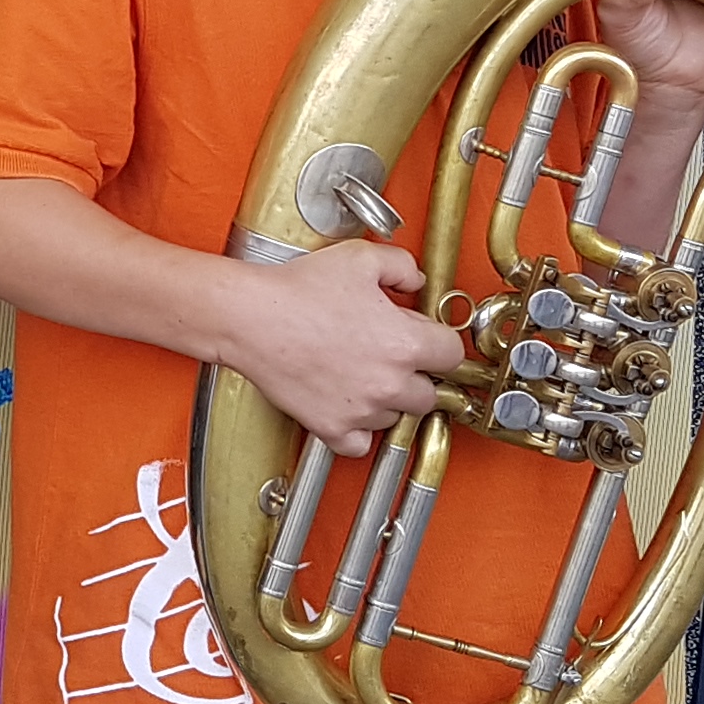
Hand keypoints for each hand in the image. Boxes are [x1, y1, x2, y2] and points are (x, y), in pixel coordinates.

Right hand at [197, 241, 462, 455]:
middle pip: (430, 394)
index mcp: (406, 343)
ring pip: (395, 418)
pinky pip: (360, 445)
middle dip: (417, 375)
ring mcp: (361, 410)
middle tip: (394, 357)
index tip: (428, 340)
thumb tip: (415, 280)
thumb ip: (402, 266)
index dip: (440, 342)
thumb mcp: (361, 258)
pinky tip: (350, 407)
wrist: (250, 317)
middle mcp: (389, 382)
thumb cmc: (298, 290)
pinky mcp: (332, 427)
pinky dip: (358, 431)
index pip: (452, 355)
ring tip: (363, 374)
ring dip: (387, 401)